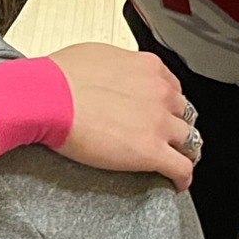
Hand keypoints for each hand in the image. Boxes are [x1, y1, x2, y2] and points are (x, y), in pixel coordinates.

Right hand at [47, 44, 195, 191]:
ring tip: (178, 161)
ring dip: (184, 151)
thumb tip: (114, 75)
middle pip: (185, 113)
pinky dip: (183, 178)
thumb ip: (118, 66)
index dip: (167, 104)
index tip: (162, 112)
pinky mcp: (151, 151)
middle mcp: (160, 93)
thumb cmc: (60, 77)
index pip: (173, 88)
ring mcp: (159, 123)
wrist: (47, 98)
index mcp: (148, 68)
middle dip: (177, 125)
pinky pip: (182, 168)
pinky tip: (177, 183)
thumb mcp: (96, 55)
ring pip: (190, 141)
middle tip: (168, 137)